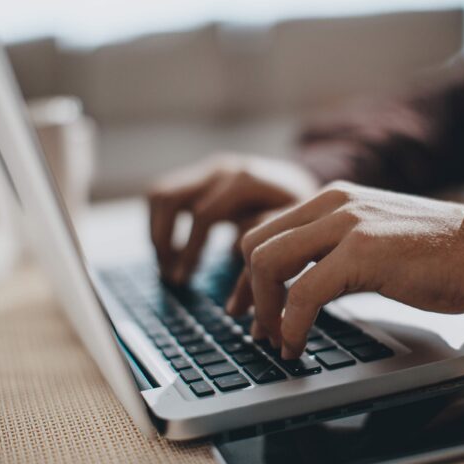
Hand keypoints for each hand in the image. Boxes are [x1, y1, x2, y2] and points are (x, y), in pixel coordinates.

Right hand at [148, 154, 319, 283]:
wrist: (306, 185)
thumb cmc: (304, 215)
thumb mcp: (294, 233)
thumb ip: (264, 255)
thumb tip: (234, 294)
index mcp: (246, 180)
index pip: (203, 215)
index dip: (190, 252)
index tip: (183, 281)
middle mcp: (222, 169)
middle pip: (169, 197)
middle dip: (163, 240)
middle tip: (170, 276)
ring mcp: (209, 169)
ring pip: (160, 193)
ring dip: (157, 232)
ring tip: (168, 266)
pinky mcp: (201, 175)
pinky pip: (164, 194)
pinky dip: (161, 223)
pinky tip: (175, 252)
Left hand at [227, 182, 463, 358]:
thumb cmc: (434, 253)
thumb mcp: (371, 238)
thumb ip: (332, 248)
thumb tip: (297, 285)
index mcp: (332, 199)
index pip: (265, 230)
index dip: (246, 275)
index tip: (244, 307)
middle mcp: (332, 203)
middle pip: (255, 244)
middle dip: (247, 292)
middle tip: (256, 328)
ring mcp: (347, 224)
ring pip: (269, 262)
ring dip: (264, 310)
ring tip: (275, 340)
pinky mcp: (363, 252)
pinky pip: (304, 292)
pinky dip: (291, 324)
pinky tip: (296, 344)